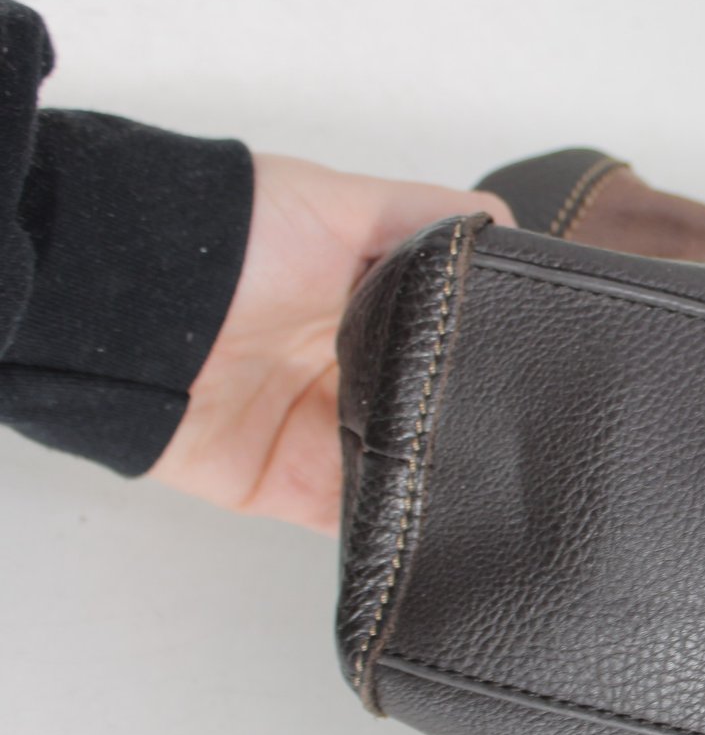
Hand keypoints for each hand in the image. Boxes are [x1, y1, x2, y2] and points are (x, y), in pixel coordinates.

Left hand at [148, 154, 512, 534]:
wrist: (131, 305)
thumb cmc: (236, 238)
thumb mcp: (348, 201)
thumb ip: (434, 217)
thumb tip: (512, 238)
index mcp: (371, 307)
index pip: (452, 343)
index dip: (493, 359)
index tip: (543, 375)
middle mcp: (351, 372)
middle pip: (437, 414)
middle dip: (474, 429)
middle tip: (527, 440)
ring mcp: (321, 433)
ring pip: (406, 473)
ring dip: (440, 484)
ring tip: (495, 488)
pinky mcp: (286, 487)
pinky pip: (353, 522)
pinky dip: (389, 532)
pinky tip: (432, 522)